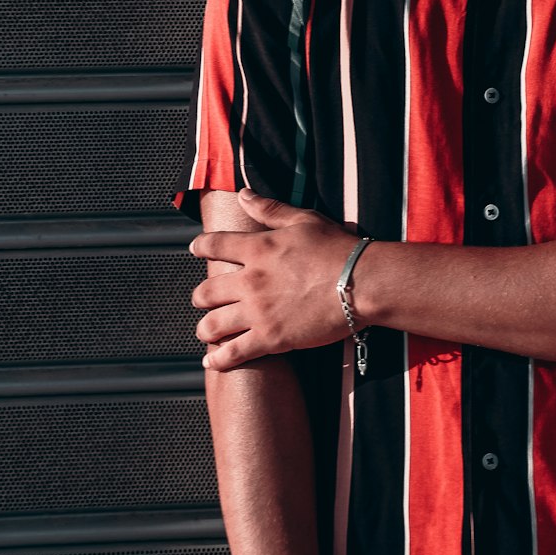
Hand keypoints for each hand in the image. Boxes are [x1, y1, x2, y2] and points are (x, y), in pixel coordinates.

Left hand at [190, 189, 364, 370]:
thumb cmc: (336, 248)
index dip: (200, 246)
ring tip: (207, 330)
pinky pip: (233, 353)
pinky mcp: (271, 339)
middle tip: (204, 298)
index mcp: (258, 248)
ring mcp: (258, 312)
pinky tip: (213, 360)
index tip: (196, 248)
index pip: (215, 245)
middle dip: (200, 296)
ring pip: (212, 325)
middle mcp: (251, 281)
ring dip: (205, 328)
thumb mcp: (303, 220)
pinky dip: (218, 359)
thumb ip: (269, 209)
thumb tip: (243, 194)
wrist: (360, 282)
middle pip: (205, 291)